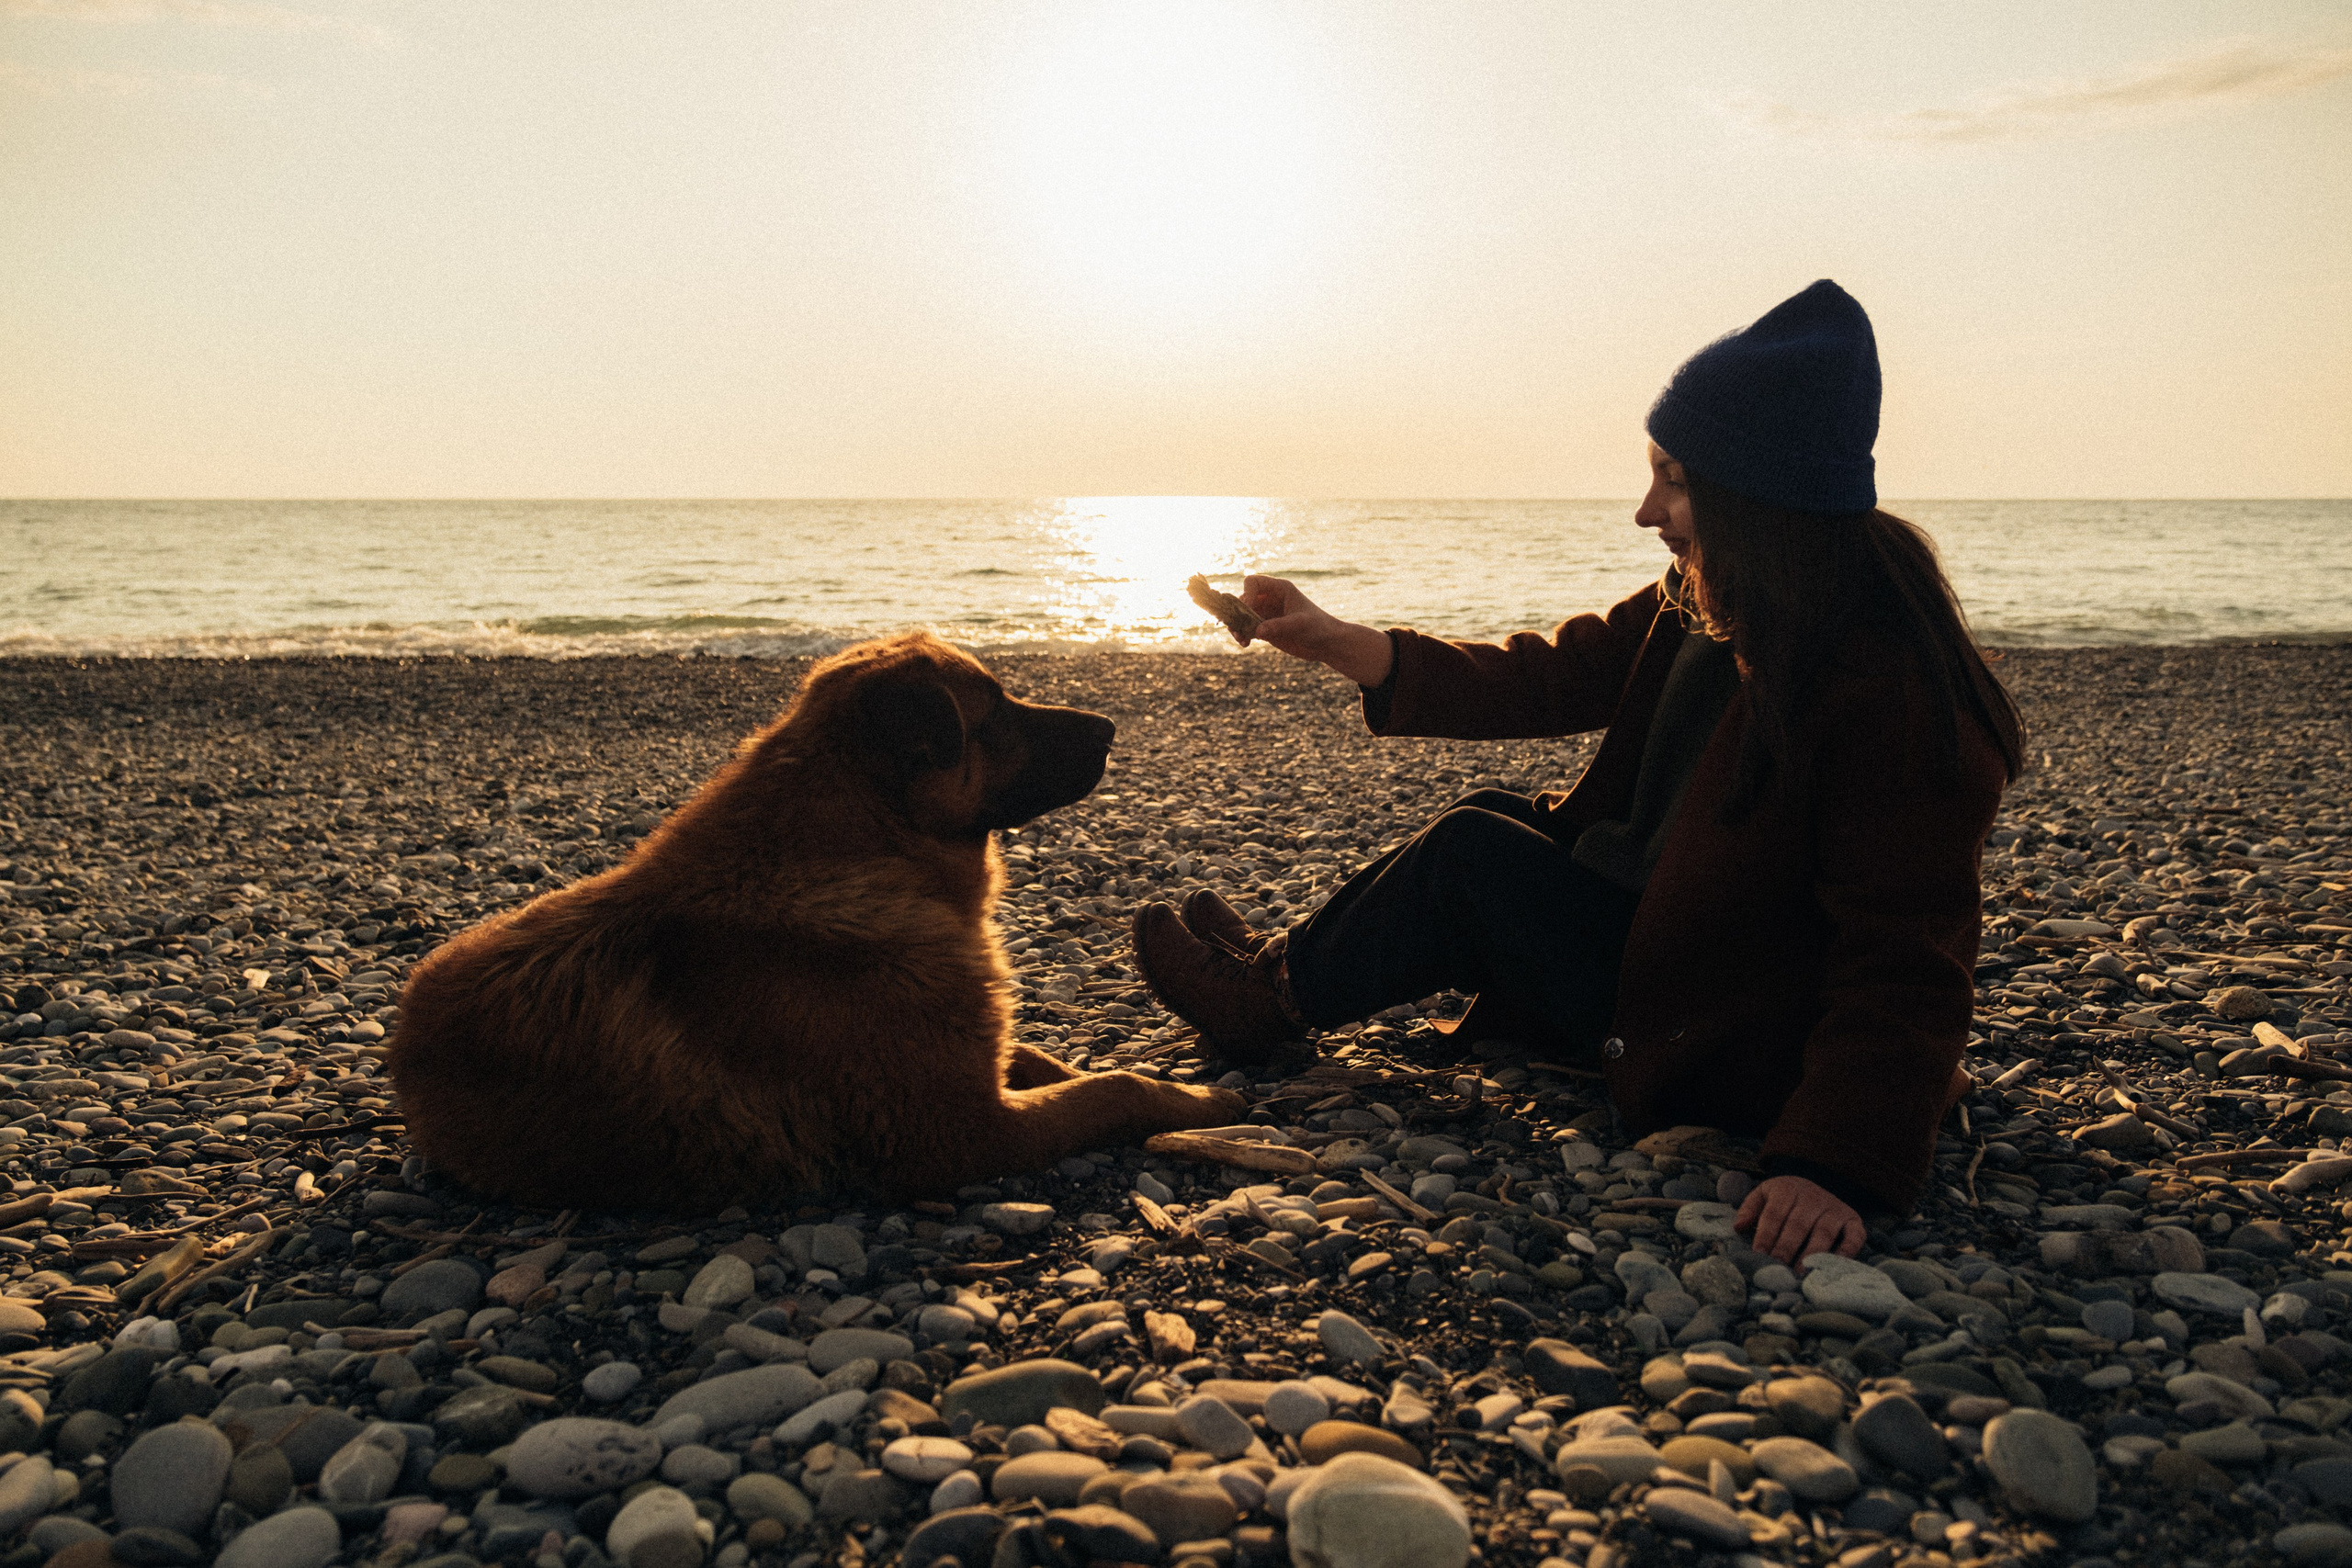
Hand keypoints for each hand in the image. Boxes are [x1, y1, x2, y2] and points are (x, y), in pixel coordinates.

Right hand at [1242, 574, 1393, 686]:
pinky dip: (1242, 635)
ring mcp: (1266, 614)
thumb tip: (1258, 631)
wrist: (1327, 644)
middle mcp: (1270, 599)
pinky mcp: (1265, 629)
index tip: (1249, 611)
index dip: (1247, 594)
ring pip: (1241, 616)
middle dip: (1237, 614)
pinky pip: (1246, 629)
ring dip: (1236, 626)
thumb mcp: (1300, 625)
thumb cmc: (1318, 627)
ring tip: (1240, 639)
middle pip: (1243, 599)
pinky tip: (1245, 644)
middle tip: (1238, 629)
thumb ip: (1279, 626)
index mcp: (1279, 589)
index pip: (1253, 583)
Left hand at [1735, 1175, 1864, 1269]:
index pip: (1774, 1214)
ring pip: (1823, 1231)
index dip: (1766, 1236)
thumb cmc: (1785, 1199)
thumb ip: (1749, 1208)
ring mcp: (1834, 1208)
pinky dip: (1847, 1251)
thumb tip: (1739, 1227)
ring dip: (1812, 1253)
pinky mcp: (1853, 1220)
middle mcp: (1813, 1197)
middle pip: (1798, 1224)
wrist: (1814, 1187)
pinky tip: (1833, 1265)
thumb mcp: (1764, 1194)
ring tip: (1800, 1272)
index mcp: (1787, 1189)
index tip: (1758, 1255)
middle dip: (1786, 1248)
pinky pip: (1854, 1236)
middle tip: (1778, 1268)